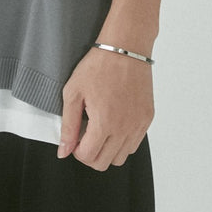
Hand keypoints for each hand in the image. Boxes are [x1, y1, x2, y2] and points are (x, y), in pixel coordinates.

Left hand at [57, 45, 152, 169]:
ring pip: (120, 158)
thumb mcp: (74, 92)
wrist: (126, 48)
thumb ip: (68, 125)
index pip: (87, 157)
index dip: (76, 151)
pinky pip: (134, 144)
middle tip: (85, 135)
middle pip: (104, 163)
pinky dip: (122, 141)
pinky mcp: (147, 119)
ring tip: (100, 129)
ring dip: (107, 150)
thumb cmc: (99, 65)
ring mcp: (138, 125)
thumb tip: (64, 151)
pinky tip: (114, 123)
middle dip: (90, 154)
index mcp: (104, 123)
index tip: (75, 138)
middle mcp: (124, 128)